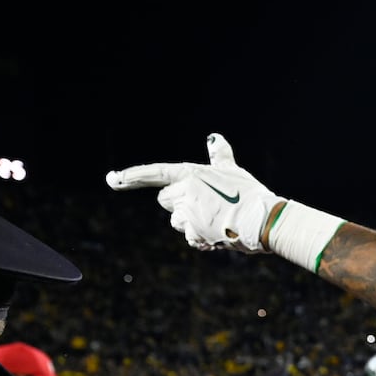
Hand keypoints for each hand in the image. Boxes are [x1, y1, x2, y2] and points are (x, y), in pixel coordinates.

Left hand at [106, 133, 280, 252]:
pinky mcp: (194, 233)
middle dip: (179, 204)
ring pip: (176, 220)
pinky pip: (189, 237)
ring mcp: (188, 214)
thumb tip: (214, 138)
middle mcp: (185, 192)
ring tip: (216, 220)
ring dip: (190, 222)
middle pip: (165, 200)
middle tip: (206, 206)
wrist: (264, 220)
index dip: (130, 176)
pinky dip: (201, 237)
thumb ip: (220, 156)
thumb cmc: (250, 194)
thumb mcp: (233, 171)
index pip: (154, 172)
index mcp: (190, 173)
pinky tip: (218, 232)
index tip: (112, 180)